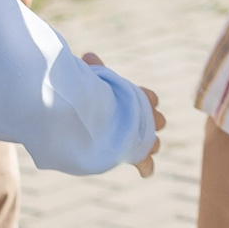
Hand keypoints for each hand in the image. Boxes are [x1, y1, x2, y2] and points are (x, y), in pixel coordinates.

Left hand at [84, 53, 164, 178]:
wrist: (73, 122)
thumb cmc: (87, 98)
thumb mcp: (91, 83)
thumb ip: (94, 71)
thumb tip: (89, 55)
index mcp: (132, 98)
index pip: (148, 97)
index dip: (147, 99)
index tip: (147, 101)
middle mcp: (138, 117)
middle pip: (156, 120)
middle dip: (153, 123)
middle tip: (142, 125)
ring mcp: (135, 137)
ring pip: (152, 141)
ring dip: (149, 144)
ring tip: (141, 148)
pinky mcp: (130, 155)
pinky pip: (145, 162)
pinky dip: (146, 166)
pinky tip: (144, 172)